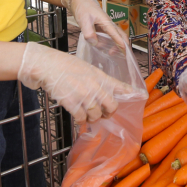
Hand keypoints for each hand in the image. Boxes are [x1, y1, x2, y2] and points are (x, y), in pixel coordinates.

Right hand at [17, 41, 137, 122]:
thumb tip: (105, 92)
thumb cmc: (64, 65)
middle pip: (112, 106)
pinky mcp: (72, 103)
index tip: (139, 95)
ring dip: (93, 118)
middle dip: (108, 113)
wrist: (47, 66)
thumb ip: (97, 80)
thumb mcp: (87, 68)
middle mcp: (95, 86)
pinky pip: (82, 118)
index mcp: (100, 76)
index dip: (132, 93)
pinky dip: (81, 120)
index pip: (121, 86)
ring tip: (87, 115)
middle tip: (104, 114)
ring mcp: (84, 95)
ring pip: (97, 116)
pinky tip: (78, 117)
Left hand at [62, 0, 126, 48]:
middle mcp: (108, 24)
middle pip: (121, 35)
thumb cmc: (83, 7)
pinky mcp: (102, 27)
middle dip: (124, 46)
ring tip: (110, 53)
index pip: (117, 35)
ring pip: (116, 36)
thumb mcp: (84, 20)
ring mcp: (106, 26)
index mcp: (106, 22)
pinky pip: (109, 36)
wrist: (80, 0)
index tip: (125, 53)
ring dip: (117, 45)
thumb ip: (89, 32)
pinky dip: (110, 43)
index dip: (121, 44)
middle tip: (122, 56)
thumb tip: (95, 43)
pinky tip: (103, 47)